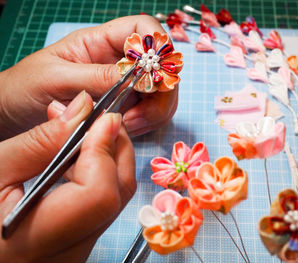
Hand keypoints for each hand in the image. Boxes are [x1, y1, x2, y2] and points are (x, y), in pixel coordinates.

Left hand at [0, 15, 177, 139]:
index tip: (155, 71)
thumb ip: (96, 76)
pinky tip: (128, 128)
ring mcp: (124, 85)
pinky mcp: (125, 106)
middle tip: (142, 111)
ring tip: (129, 124)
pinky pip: (150, 111)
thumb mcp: (55, 78)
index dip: (157, 44)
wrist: (14, 115)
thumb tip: (136, 77)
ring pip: (161, 92)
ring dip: (155, 110)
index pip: (142, 28)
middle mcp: (117, 62)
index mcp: (100, 42)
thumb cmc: (26, 87)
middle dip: (161, 89)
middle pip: (161, 65)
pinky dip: (148, 122)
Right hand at [0, 92, 135, 261]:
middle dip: (116, 145)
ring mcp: (80, 248)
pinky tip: (80, 154)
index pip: (99, 195)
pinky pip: (106, 201)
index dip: (105, 150)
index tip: (102, 117)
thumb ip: (41, 142)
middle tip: (98, 116)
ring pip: (118, 195)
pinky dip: (101, 170)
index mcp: (36, 242)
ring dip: (109, 154)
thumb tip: (84, 109)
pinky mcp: (83, 239)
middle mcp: (70, 252)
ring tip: (84, 130)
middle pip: (118, 192)